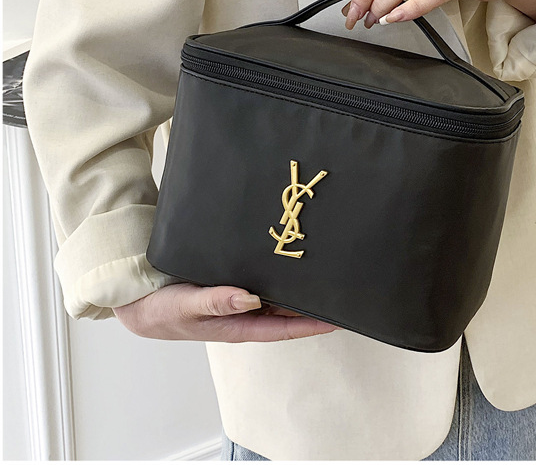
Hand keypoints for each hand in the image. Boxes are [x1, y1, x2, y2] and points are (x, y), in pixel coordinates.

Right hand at [112, 283, 339, 342]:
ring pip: (278, 296)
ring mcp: (240, 300)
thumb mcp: (187, 306)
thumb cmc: (162, 310)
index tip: (339, 317)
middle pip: (287, 311)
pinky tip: (289, 261)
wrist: (140, 300)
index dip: (313, 323)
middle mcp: (245, 313)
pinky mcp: (233, 285)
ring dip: (298, 287)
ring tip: (324, 271)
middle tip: (341, 287)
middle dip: (313, 302)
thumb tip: (250, 299)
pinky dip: (278, 275)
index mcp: (238, 325)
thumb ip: (216, 301)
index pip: (284, 327)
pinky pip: (263, 281)